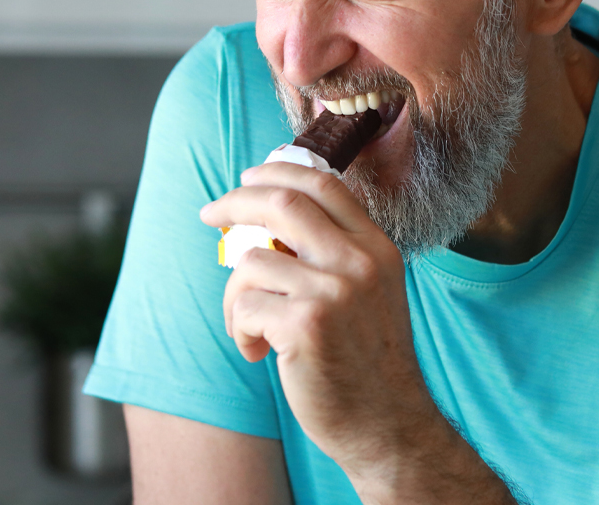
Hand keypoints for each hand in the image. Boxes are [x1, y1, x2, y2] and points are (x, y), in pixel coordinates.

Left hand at [199, 161, 442, 481]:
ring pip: (251, 262)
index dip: (277, 172)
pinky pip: (243, 307)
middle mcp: (359, 261)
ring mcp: (333, 292)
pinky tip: (259, 353)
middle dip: (234, 202)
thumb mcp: (368, 291)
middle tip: (210, 214)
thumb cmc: (366, 359)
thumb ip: (333, 252)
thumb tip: (267, 215)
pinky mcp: (305, 325)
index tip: (247, 178)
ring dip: (235, 296)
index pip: (323, 185)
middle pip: (282, 203)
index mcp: (376, 247)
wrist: (388, 425)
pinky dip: (239, 331)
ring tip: (251, 328)